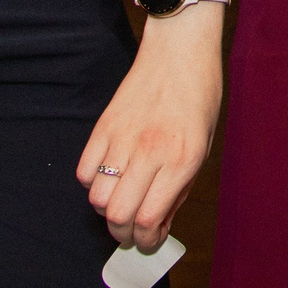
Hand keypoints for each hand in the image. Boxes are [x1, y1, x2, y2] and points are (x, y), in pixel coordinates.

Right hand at [79, 27, 222, 252]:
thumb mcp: (203, 145)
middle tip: (133, 229)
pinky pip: (84, 171)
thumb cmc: (200, 95)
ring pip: (97, 197)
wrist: (180, 48)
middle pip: (118, 215)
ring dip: (106, 209)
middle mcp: (150, 152)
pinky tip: (108, 176)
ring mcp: (122, 138)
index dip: (148, 240)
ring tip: (121, 201)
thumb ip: (181, 186)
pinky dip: (92, 182)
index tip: (151, 240)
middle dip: (124, 233)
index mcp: (182, 158)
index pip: (150, 219)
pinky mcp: (103, 125)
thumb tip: (160, 223)